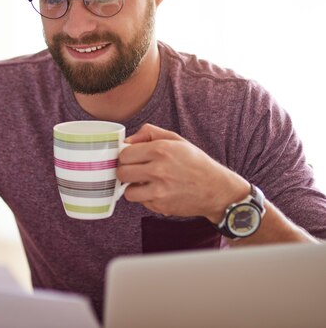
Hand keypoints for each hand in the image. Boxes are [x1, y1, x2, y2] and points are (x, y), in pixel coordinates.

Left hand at [117, 123, 249, 222]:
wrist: (217, 190)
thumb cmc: (196, 163)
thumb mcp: (176, 140)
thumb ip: (149, 133)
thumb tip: (127, 140)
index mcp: (161, 150)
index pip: (124, 154)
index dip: (126, 156)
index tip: (131, 158)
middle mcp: (159, 170)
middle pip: (122, 172)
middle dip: (126, 171)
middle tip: (135, 171)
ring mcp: (159, 190)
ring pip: (127, 191)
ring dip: (133, 188)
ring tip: (144, 183)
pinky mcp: (161, 206)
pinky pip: (141, 202)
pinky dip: (146, 198)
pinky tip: (158, 192)